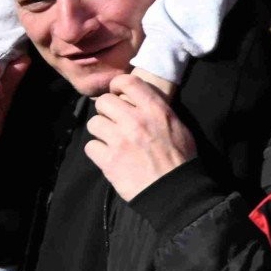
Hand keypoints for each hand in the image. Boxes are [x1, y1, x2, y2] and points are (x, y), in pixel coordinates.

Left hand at [84, 74, 195, 202]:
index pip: (127, 81)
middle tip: (114, 122)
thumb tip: (139, 102)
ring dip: (101, 132)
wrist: (174, 189)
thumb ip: (157, 111)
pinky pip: (90, 146)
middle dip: (106, 111)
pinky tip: (109, 156)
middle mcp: (135, 120)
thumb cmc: (180, 157)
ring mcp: (120, 140)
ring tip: (111, 141)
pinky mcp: (108, 160)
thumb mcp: (177, 126)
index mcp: (155, 109)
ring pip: (93, 124)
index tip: (118, 94)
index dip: (117, 86)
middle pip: (104, 102)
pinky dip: (98, 152)